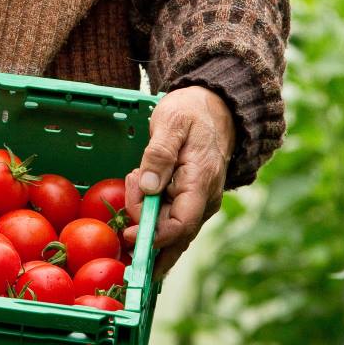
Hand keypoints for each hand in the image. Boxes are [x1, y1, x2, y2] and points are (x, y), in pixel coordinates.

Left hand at [121, 86, 235, 280]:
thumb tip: (148, 188)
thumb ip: (159, 154)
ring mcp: (199, 203)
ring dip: (145, 214)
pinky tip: (141, 190)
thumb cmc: (192, 112)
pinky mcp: (190, 200)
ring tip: (136, 175)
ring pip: (169, 228)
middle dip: (143, 225)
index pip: (181, 225)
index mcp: (201, 183)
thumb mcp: (171, 123)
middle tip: (129, 192)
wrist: (215, 108)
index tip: (128, 233)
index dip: (155, 236)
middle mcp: (204, 200)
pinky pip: (169, 218)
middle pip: (172, 233)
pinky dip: (150, 212)